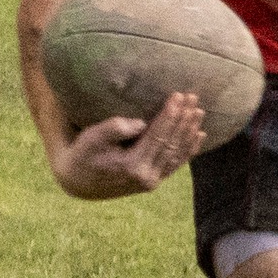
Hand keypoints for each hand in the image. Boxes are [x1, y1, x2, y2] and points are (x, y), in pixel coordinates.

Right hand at [50, 91, 205, 198]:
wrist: (78, 182)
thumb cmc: (83, 155)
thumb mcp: (91, 139)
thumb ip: (113, 129)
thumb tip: (140, 123)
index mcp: (132, 166)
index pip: (157, 136)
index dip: (170, 115)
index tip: (178, 95)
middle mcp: (146, 177)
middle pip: (171, 144)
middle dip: (184, 119)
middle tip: (193, 97)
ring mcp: (152, 182)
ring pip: (177, 154)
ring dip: (189, 132)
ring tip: (199, 111)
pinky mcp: (153, 182)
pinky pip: (175, 164)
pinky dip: (189, 149)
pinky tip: (199, 135)